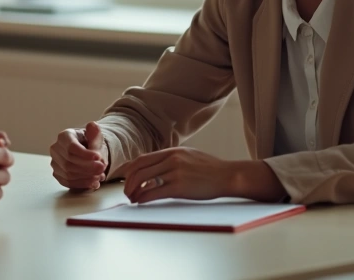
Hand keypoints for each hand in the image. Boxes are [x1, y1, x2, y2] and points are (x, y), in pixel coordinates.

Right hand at [50, 121, 108, 190]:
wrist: (87, 152)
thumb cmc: (90, 143)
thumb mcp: (95, 136)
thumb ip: (94, 134)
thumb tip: (93, 126)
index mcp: (64, 136)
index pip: (71, 147)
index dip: (85, 154)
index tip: (98, 157)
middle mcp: (56, 149)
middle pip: (69, 161)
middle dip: (88, 166)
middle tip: (102, 168)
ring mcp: (55, 163)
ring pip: (68, 173)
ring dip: (86, 176)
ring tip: (100, 175)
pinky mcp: (57, 174)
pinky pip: (67, 182)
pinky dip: (82, 184)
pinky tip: (94, 182)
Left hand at [121, 148, 285, 203]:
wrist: (227, 175)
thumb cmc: (209, 168)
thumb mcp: (188, 155)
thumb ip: (171, 159)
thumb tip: (155, 166)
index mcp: (172, 151)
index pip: (142, 158)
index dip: (130, 170)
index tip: (126, 178)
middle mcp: (171, 159)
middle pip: (139, 168)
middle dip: (128, 181)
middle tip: (127, 192)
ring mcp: (175, 172)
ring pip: (144, 180)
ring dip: (134, 191)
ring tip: (133, 199)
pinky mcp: (180, 187)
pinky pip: (154, 192)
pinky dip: (144, 198)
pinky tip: (142, 201)